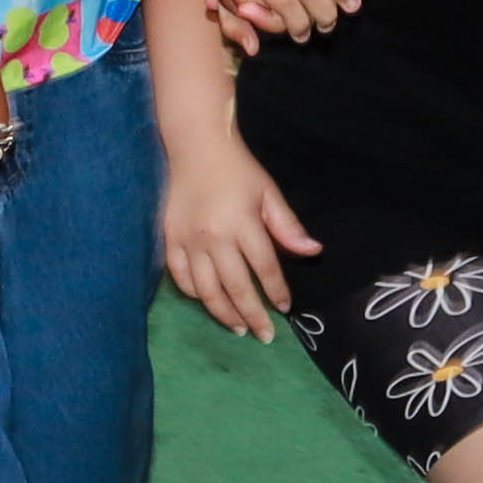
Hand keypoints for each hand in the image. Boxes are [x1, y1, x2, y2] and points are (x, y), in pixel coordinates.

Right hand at [161, 141, 316, 341]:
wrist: (195, 147)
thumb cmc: (238, 170)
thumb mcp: (268, 193)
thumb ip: (288, 226)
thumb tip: (313, 252)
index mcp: (243, 224)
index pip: (264, 268)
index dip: (276, 292)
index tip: (285, 308)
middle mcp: (215, 237)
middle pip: (236, 287)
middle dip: (253, 315)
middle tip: (264, 336)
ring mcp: (189, 241)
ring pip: (206, 290)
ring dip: (224, 313)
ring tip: (238, 328)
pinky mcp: (170, 240)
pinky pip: (181, 278)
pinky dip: (194, 294)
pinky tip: (208, 302)